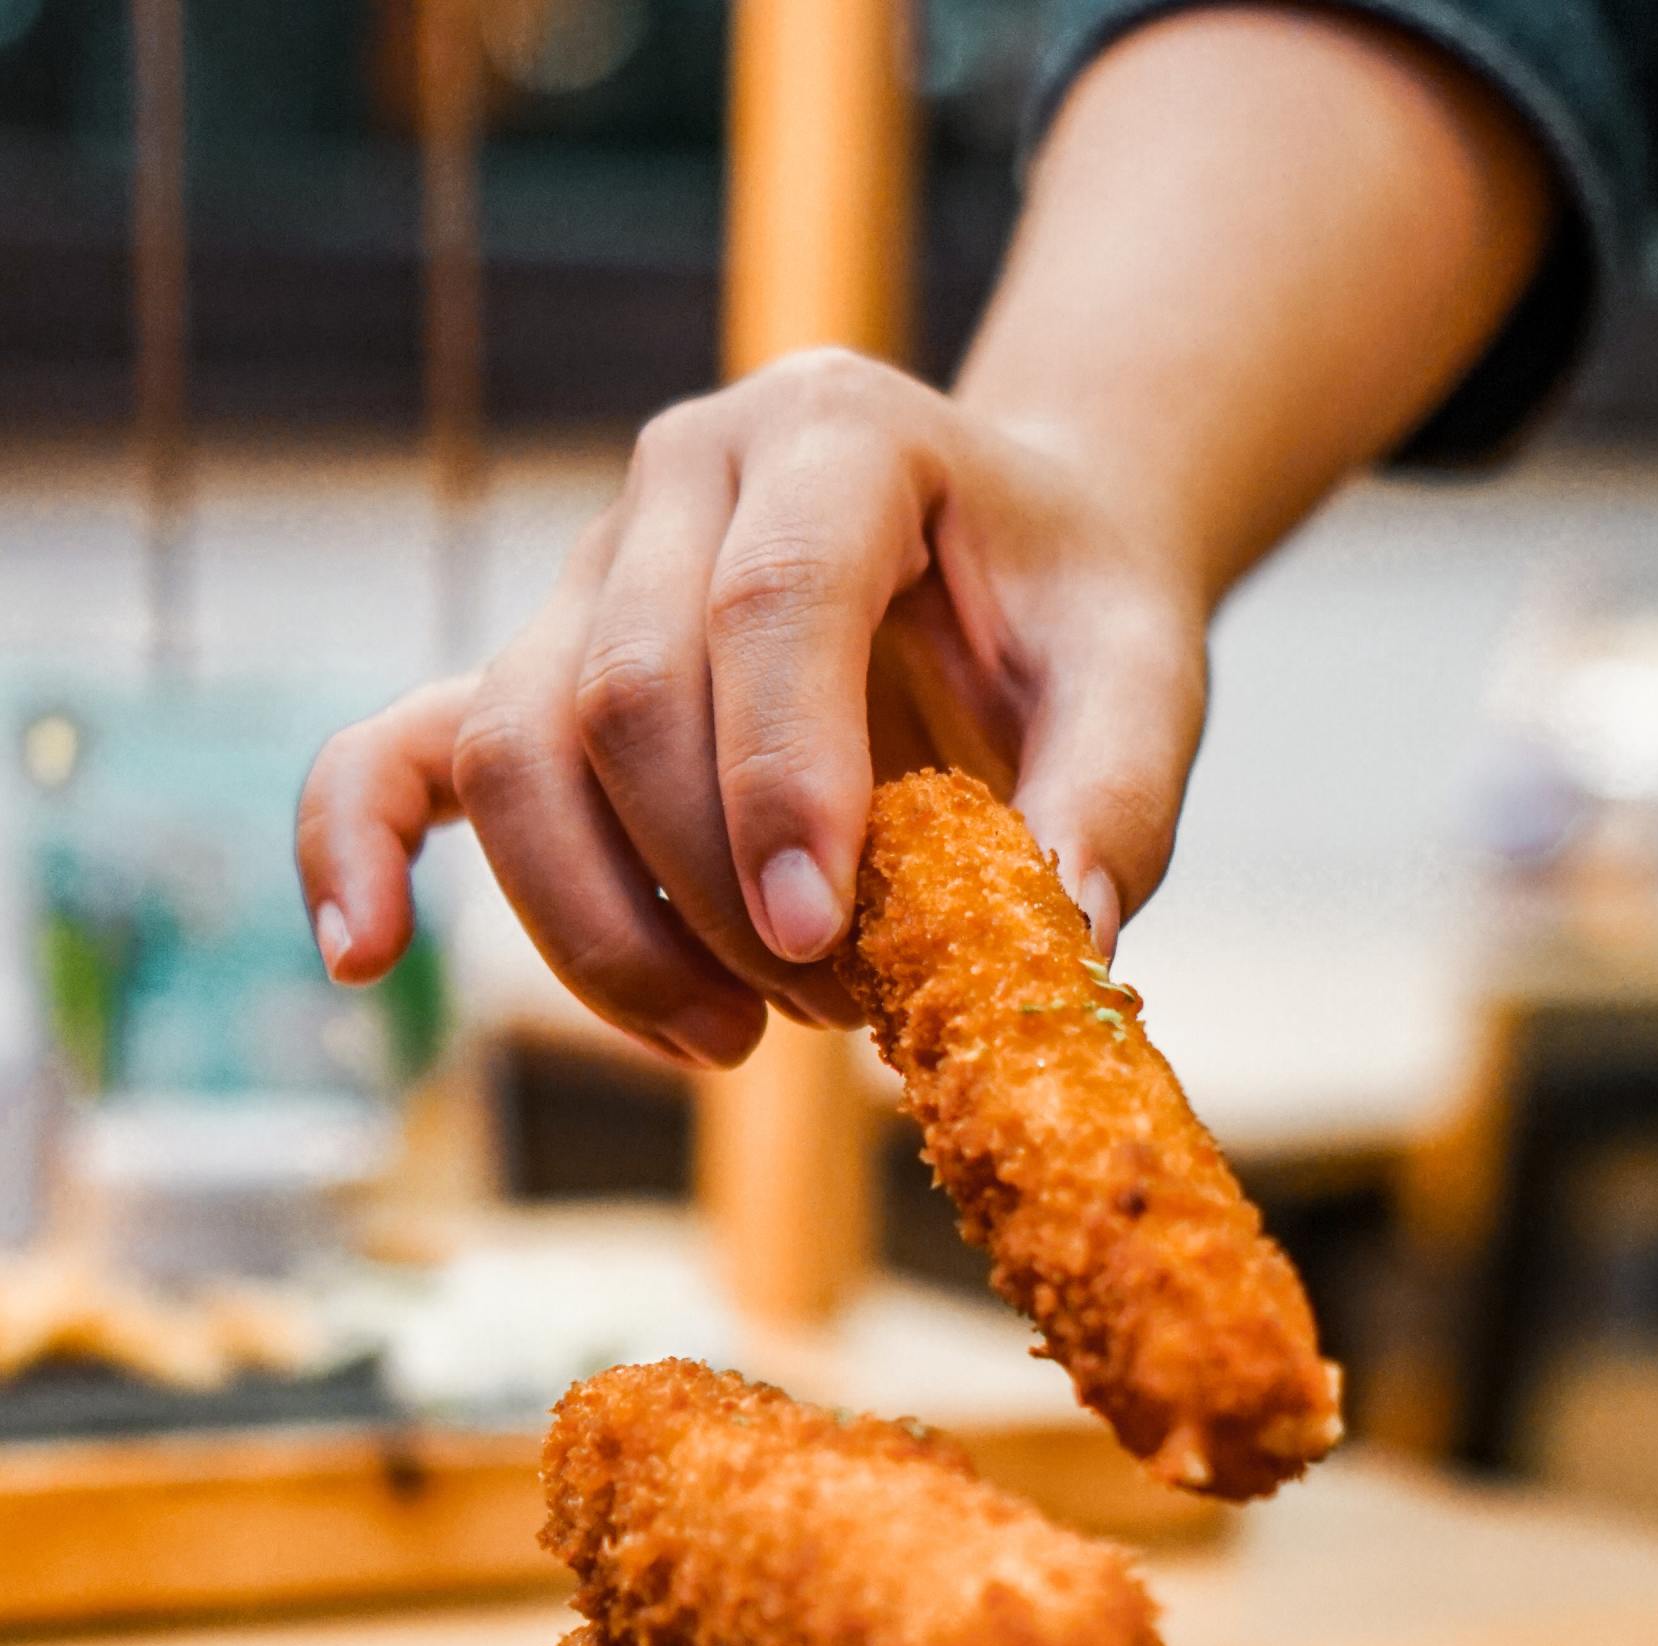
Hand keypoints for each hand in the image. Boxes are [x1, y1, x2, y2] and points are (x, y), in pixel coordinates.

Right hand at [294, 348, 1208, 1067]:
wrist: (1008, 554)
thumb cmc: (1066, 616)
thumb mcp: (1142, 681)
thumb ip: (1111, 800)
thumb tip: (1061, 948)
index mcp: (838, 433)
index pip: (771, 601)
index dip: (778, 781)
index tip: (816, 940)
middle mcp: (684, 472)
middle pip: (621, 694)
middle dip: (709, 890)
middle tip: (833, 1005)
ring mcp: (588, 568)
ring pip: (509, 750)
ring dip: (600, 930)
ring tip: (728, 1042)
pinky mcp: (534, 665)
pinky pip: (400, 746)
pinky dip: (357, 845)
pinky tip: (361, 958)